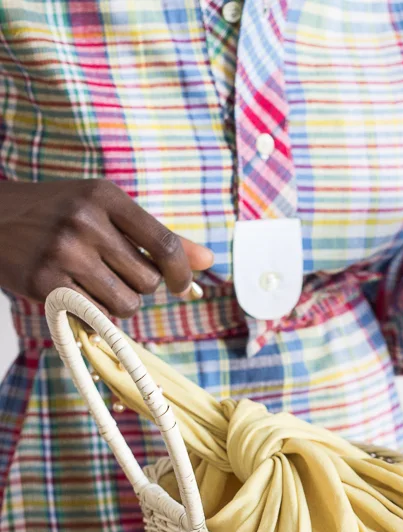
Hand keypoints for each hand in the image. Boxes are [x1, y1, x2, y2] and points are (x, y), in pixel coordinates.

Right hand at [0, 179, 213, 316]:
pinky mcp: (45, 283)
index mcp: (105, 195)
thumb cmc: (54, 214)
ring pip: (126, 304)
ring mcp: (64, 252)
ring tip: (96, 285)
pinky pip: (96, 316)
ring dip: (119, 304)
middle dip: (140, 286)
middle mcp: (85, 220)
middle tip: (115, 275)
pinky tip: (76, 294)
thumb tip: (207, 261)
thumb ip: (155, 236)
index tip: (181, 286)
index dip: (181, 274)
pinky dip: (94, 313)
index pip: (165, 245)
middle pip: (148, 281)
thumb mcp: (102, 210)